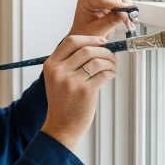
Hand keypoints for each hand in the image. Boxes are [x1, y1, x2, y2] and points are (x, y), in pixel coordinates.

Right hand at [41, 34, 117, 151]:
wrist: (61, 125)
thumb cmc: (62, 102)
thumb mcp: (56, 79)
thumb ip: (68, 63)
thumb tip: (94, 47)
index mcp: (50, 65)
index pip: (71, 42)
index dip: (89, 39)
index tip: (101, 41)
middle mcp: (59, 71)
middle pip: (86, 49)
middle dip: (104, 50)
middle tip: (112, 55)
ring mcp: (71, 81)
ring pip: (97, 61)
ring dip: (110, 61)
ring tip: (113, 66)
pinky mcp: (85, 91)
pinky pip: (103, 74)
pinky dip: (111, 72)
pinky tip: (112, 74)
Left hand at [68, 0, 133, 39]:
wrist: (84, 35)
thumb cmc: (85, 32)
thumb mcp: (97, 30)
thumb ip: (110, 21)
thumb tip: (124, 14)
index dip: (117, 5)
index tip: (127, 12)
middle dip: (124, 8)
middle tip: (129, 22)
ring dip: (127, 7)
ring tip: (128, 21)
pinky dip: (127, 8)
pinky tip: (127, 18)